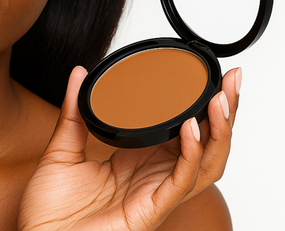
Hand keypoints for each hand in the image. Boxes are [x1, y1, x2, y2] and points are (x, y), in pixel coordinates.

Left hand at [18, 66, 238, 230]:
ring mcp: (155, 194)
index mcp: (137, 160)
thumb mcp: (62, 149)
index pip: (181, 130)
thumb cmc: (51, 209)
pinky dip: (191, 154)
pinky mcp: (151, 210)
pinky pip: (180, 181)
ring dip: (219, 131)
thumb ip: (73, 112)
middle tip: (234, 79)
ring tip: (222, 99)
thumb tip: (80, 74)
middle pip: (204, 144)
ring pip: (205, 164)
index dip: (200, 106)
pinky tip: (191, 129)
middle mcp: (153, 176)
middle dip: (224, 113)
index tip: (208, 76)